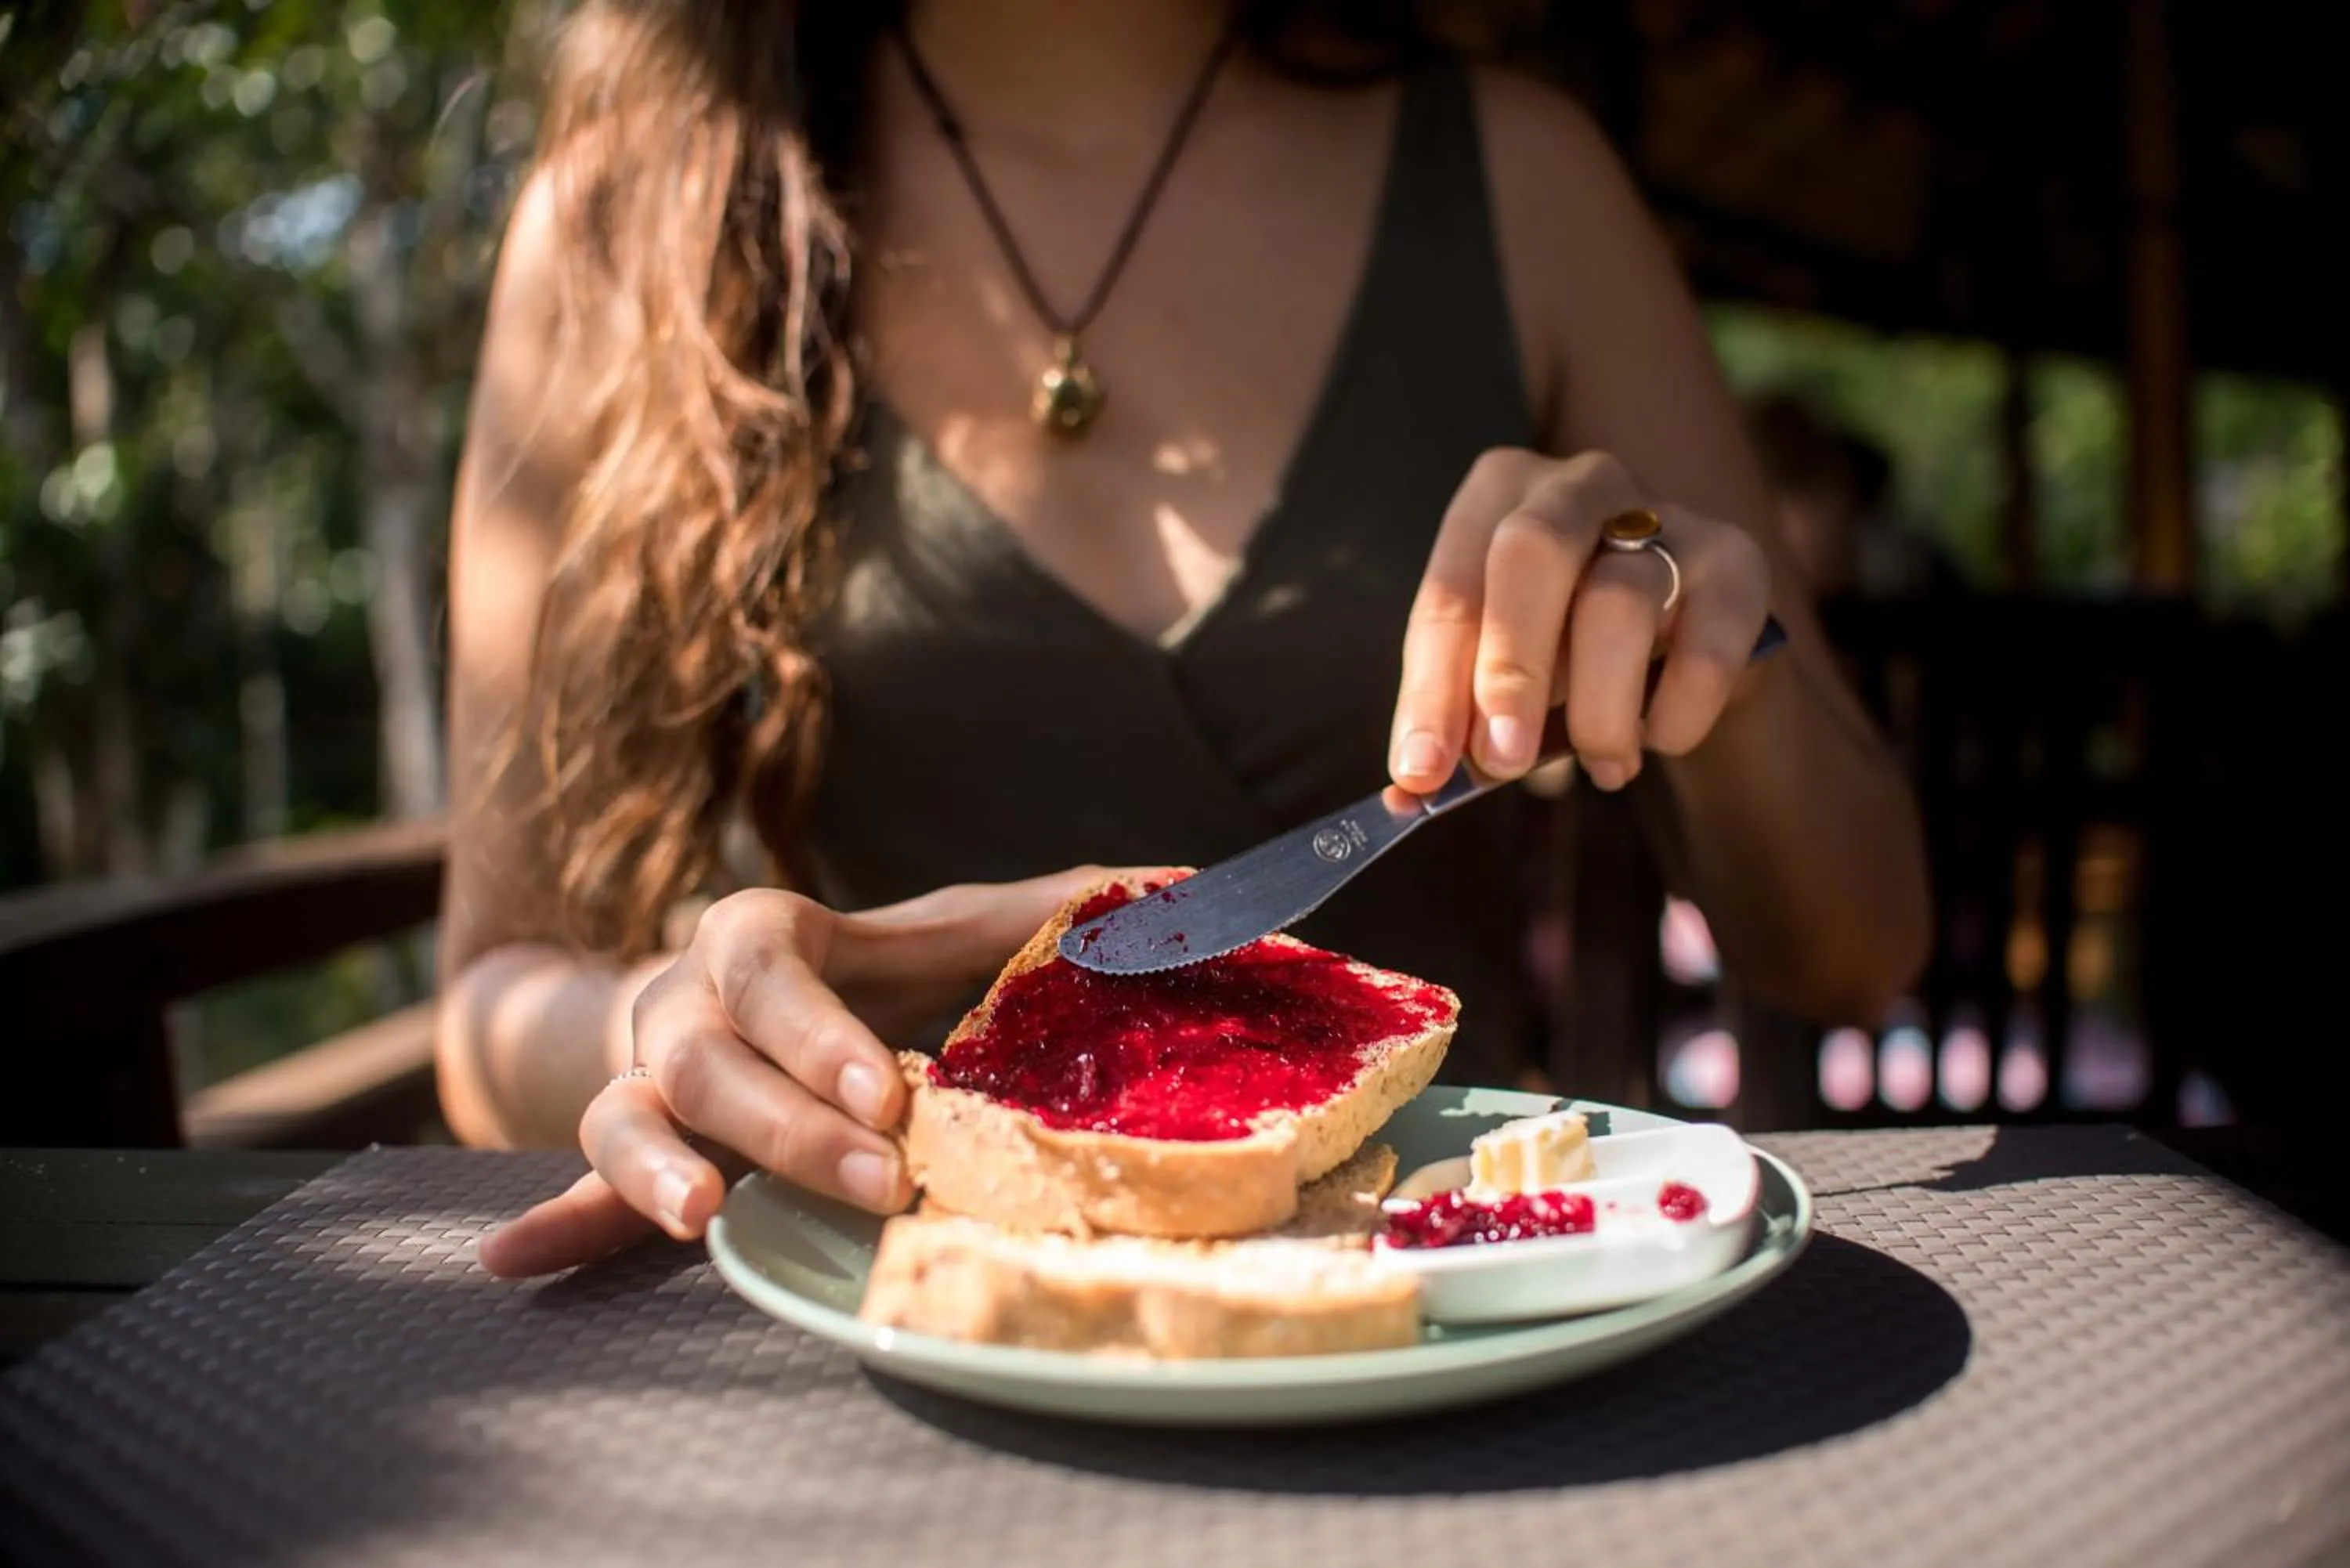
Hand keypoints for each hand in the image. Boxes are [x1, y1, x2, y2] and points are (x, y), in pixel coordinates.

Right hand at [478, 865, 1131, 1277]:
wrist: (766, 993)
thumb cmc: (885, 968)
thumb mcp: (964, 932)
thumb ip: (1062, 915)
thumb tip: (1194, 886)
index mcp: (765, 936)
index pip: (768, 964)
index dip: (816, 1025)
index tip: (891, 1088)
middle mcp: (690, 1002)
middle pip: (705, 1055)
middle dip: (788, 1122)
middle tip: (880, 1179)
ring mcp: (651, 1079)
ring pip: (626, 1113)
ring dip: (656, 1168)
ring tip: (702, 1216)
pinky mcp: (641, 1150)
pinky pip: (585, 1182)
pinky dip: (555, 1219)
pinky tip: (509, 1259)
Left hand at [1390, 448, 1773, 794]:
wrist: (1686, 639)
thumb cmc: (1567, 647)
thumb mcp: (1501, 673)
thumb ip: (1458, 720)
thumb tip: (1415, 786)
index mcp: (1496, 495)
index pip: (1450, 594)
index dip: (1431, 689)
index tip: (1421, 771)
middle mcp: (1578, 485)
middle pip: (1532, 552)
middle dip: (1510, 668)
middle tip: (1503, 759)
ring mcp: (1666, 514)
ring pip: (1620, 602)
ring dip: (1599, 709)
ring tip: (1601, 766)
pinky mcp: (1736, 562)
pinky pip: (1707, 645)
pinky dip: (1676, 713)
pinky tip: (1660, 739)